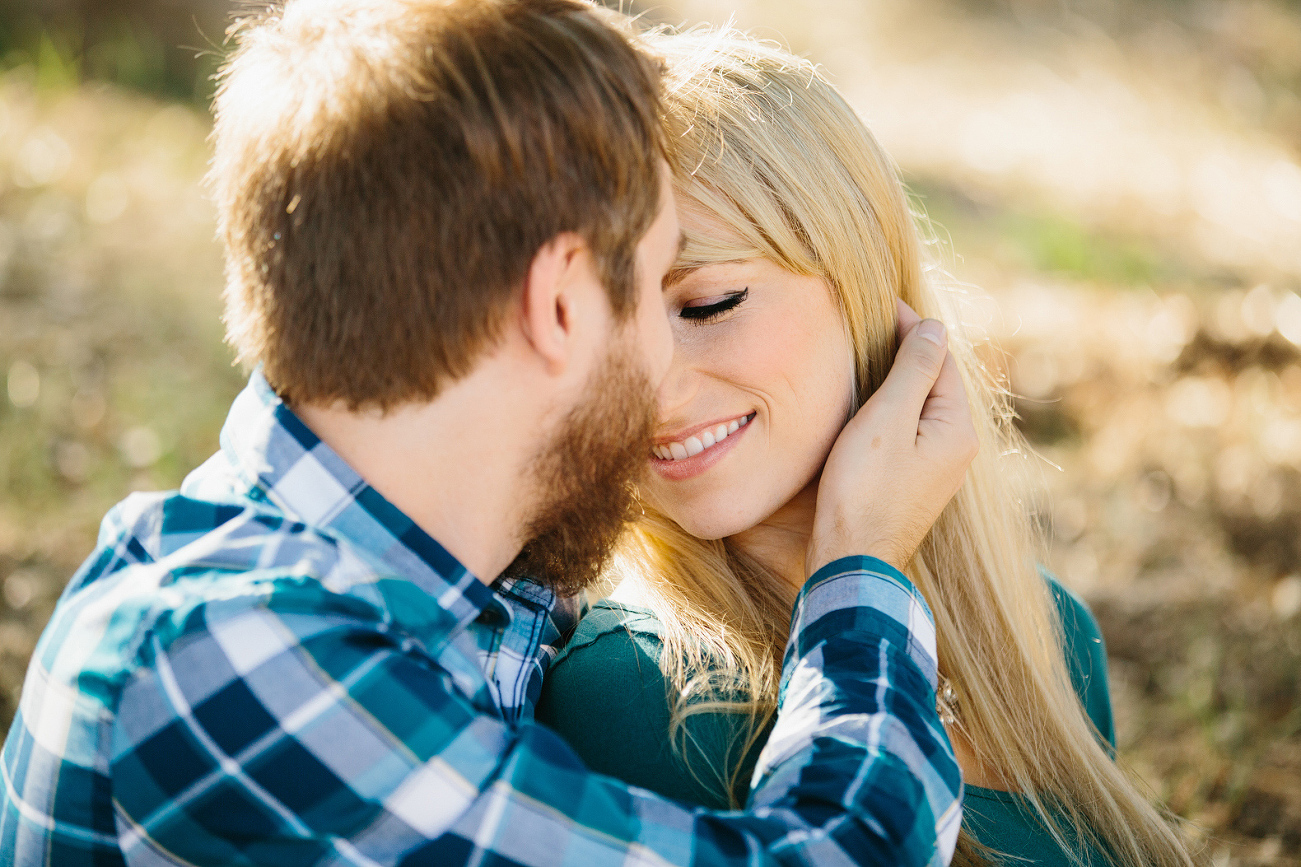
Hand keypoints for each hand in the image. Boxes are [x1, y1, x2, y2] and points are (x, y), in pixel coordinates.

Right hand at [807, 300, 977, 573]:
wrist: (850, 560)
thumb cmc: (864, 490)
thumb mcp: (887, 419)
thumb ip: (913, 370)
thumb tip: (935, 326)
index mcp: (956, 429)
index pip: (940, 360)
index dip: (912, 328)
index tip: (883, 304)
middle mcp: (956, 449)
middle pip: (934, 383)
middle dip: (906, 352)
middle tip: (871, 325)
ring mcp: (936, 471)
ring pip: (920, 409)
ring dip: (897, 382)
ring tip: (865, 357)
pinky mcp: (913, 485)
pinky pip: (908, 432)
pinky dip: (891, 411)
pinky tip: (866, 408)